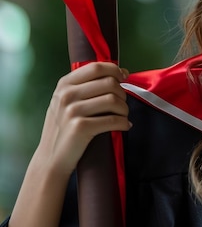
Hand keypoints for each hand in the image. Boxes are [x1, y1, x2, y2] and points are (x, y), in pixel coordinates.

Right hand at [37, 62, 130, 177]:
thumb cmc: (65, 127)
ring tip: (123, 116)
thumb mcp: (67, 101)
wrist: (51, 159)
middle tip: (122, 104)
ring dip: (124, 109)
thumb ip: (87, 85)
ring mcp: (72, 111)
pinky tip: (125, 126)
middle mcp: (66, 95)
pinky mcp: (80, 127)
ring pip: (113, 100)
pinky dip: (123, 123)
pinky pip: (113, 120)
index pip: (96, 67)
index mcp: (64, 85)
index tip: (124, 77)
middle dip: (122, 93)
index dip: (115, 70)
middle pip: (109, 83)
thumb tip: (122, 72)